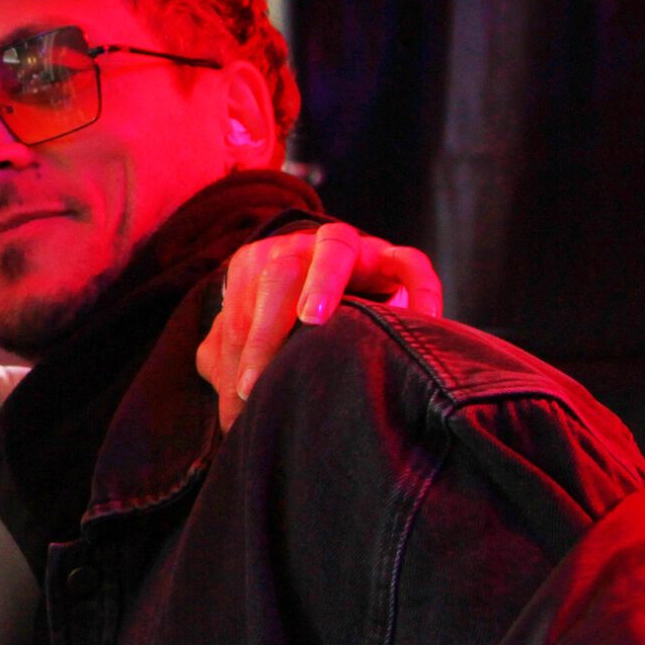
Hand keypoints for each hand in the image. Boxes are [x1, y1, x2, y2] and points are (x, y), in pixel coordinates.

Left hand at [198, 222, 444, 429]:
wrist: (337, 275)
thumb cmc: (286, 316)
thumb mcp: (255, 329)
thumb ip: (232, 353)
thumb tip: (226, 397)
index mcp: (257, 266)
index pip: (241, 308)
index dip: (241, 352)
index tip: (242, 393)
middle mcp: (298, 248)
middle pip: (278, 275)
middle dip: (265, 328)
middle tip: (261, 377)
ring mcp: (347, 247)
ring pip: (334, 248)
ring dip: (322, 281)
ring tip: (314, 320)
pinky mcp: (391, 255)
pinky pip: (407, 261)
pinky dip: (416, 287)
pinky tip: (419, 320)